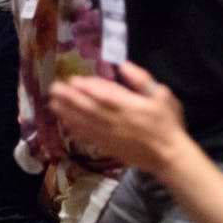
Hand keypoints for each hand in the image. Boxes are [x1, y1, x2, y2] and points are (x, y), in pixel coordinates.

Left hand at [50, 62, 185, 172]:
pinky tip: (66, 124)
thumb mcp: (162, 95)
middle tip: (53, 89)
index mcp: (130, 106)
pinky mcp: (108, 147)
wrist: (169, 156)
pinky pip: (89, 137)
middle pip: (89, 108)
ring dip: (68, 113)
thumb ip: (142, 80)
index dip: (87, 88)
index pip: (104, 94)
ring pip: (85, 122)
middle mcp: (117, 121)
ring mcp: (111, 136)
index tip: (72, 80)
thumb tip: (124, 65)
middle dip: (70, 98)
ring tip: (53, 104)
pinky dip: (76, 130)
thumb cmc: (168, 123)